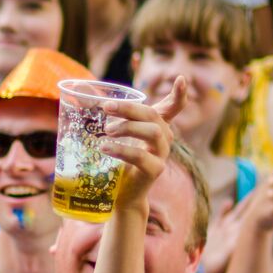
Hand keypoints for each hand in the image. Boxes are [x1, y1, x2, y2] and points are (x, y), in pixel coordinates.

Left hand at [106, 76, 185, 209]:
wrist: (122, 194)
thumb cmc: (119, 161)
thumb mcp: (119, 137)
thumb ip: (114, 119)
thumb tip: (91, 98)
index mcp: (157, 125)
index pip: (173, 107)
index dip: (179, 93)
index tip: (181, 78)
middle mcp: (164, 137)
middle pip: (152, 115)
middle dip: (129, 108)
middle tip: (106, 107)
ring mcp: (162, 153)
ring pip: (152, 132)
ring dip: (127, 127)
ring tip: (106, 130)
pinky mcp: (155, 169)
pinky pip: (140, 155)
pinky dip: (121, 149)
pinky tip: (105, 147)